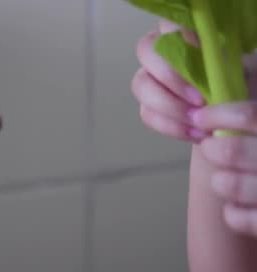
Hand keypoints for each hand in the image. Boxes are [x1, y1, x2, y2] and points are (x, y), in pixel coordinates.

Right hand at [132, 19, 256, 142]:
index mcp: (189, 35)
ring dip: (169, 106)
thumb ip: (222, 65)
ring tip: (198, 121)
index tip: (201, 69)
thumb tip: (209, 71)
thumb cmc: (242, 89)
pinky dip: (171, 126)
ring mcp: (153, 79)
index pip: (168, 25)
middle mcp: (165, 53)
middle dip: (170, 77)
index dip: (178, 44)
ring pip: (141, 84)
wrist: (235, 118)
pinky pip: (147, 114)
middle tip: (199, 100)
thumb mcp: (242, 72)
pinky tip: (194, 133)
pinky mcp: (150, 106)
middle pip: (146, 50)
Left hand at [191, 102, 256, 235]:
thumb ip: (255, 108)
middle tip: (212, 149)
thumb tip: (217, 90)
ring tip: (227, 179)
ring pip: (230, 184)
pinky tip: (239, 206)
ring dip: (221, 181)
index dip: (218, 115)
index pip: (250, 116)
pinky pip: (239, 218)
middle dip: (213, 149)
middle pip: (232, 150)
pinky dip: (232, 213)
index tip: (200, 117)